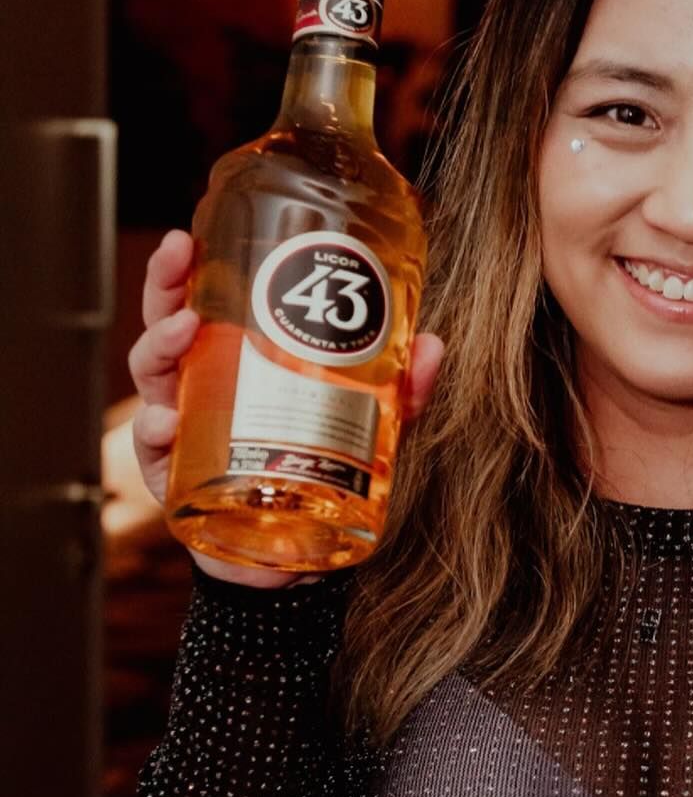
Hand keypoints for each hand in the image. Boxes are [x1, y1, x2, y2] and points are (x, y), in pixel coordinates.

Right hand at [129, 227, 445, 587]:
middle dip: (164, 297)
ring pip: (155, 383)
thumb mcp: (369, 427)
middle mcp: (201, 391)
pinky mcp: (179, 485)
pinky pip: (155, 455)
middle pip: (167, 331)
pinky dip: (155, 434)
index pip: (201, 304)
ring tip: (182, 334)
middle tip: (179, 270)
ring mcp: (185, 436)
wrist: (298, 559)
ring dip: (160, 352)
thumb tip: (434, 346)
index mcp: (234, 362)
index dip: (184, 271)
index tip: (185, 237)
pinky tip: (167, 424)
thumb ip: (401, 392)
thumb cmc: (321, 473)